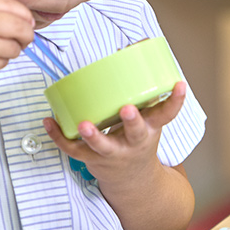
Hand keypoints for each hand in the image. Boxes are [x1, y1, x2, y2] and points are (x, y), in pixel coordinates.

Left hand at [43, 81, 187, 183]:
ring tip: (84, 124)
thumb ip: (139, 88)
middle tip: (127, 109)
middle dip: (132, 121)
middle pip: (135, 133)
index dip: (175, 100)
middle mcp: (134, 142)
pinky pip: (74, 149)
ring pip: (103, 147)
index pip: (167, 114)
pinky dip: (59, 136)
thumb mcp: (147, 117)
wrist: (133, 180)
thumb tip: (129, 49)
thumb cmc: (137, 139)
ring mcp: (113, 153)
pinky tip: (49, 122)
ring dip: (93, 136)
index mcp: (151, 128)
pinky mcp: (93, 159)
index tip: (179, 85)